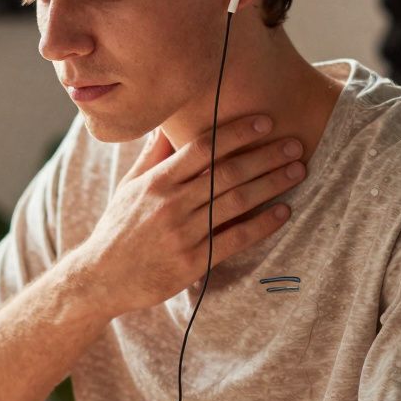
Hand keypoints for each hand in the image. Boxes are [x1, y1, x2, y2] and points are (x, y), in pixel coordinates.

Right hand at [84, 114, 304, 316]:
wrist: (101, 278)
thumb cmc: (118, 229)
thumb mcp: (128, 188)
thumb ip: (153, 157)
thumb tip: (167, 123)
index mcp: (156, 182)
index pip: (201, 148)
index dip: (236, 132)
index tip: (265, 121)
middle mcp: (170, 204)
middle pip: (226, 172)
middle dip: (265, 156)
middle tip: (296, 144)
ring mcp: (182, 234)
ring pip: (236, 202)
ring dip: (272, 184)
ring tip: (298, 170)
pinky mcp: (192, 262)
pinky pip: (235, 239)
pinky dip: (262, 225)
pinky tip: (283, 212)